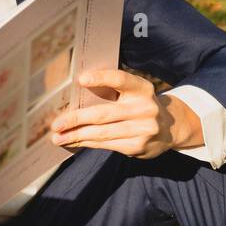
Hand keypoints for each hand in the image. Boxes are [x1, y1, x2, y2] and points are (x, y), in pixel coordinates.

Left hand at [49, 69, 201, 158]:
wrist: (170, 128)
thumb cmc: (139, 105)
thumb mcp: (133, 92)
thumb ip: (111, 91)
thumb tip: (73, 97)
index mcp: (142, 88)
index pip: (120, 79)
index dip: (101, 78)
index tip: (81, 79)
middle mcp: (145, 108)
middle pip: (103, 114)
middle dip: (76, 119)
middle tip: (55, 124)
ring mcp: (143, 129)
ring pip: (101, 133)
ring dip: (76, 135)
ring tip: (57, 137)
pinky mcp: (138, 146)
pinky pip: (106, 144)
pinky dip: (86, 143)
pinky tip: (73, 141)